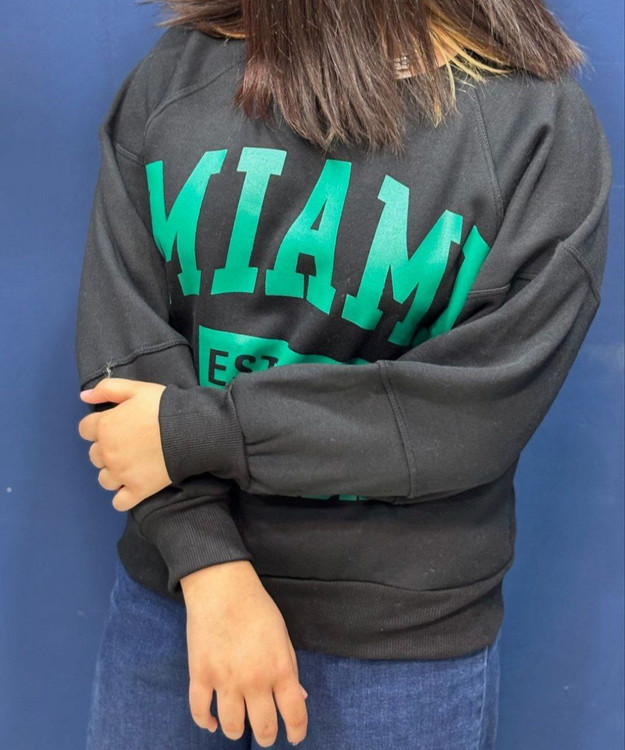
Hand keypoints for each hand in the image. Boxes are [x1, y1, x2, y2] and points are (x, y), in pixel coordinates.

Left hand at [77, 377, 170, 510]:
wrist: (190, 429)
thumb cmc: (163, 406)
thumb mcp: (136, 388)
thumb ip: (107, 389)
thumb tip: (84, 397)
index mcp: (105, 426)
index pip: (85, 430)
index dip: (99, 426)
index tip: (116, 425)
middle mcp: (107, 452)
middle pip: (94, 455)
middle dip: (107, 449)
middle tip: (130, 443)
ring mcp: (121, 474)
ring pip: (104, 479)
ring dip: (114, 473)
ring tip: (133, 465)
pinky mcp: (137, 490)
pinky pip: (119, 502)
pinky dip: (123, 497)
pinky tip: (134, 486)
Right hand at [181, 560, 308, 746]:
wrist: (222, 588)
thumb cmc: (257, 608)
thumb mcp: (283, 636)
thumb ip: (290, 668)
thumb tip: (300, 696)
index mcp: (280, 669)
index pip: (294, 714)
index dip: (297, 731)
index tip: (295, 737)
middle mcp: (254, 680)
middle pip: (264, 728)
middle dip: (268, 737)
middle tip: (267, 734)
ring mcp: (225, 681)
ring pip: (232, 727)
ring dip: (237, 732)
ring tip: (240, 726)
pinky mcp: (200, 675)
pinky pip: (200, 711)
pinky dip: (206, 722)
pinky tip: (212, 723)